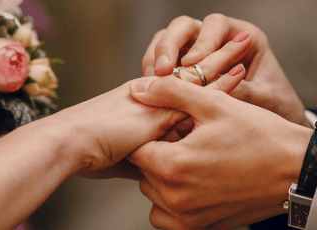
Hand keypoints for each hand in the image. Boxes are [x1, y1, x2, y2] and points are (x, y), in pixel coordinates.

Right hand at [35, 65, 246, 176]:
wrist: (70, 145)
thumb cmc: (88, 153)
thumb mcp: (125, 157)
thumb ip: (145, 158)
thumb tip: (158, 171)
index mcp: (143, 102)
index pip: (179, 85)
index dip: (202, 75)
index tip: (223, 66)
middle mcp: (152, 93)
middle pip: (191, 73)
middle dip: (216, 58)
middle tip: (240, 43)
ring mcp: (158, 97)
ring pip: (197, 75)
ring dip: (223, 61)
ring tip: (246, 45)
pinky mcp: (162, 105)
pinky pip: (197, 91)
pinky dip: (220, 83)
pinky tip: (240, 73)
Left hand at [128, 77, 313, 228]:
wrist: (298, 169)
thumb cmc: (260, 134)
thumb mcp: (215, 104)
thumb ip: (171, 93)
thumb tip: (138, 89)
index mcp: (173, 166)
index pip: (136, 150)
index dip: (153, 134)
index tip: (175, 126)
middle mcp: (176, 198)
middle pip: (144, 175)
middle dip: (159, 156)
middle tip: (188, 141)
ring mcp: (191, 218)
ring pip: (155, 198)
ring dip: (165, 181)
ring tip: (194, 162)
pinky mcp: (205, 228)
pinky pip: (173, 219)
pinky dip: (178, 204)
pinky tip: (200, 183)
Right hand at [142, 14, 309, 126]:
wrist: (273, 131)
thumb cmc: (275, 107)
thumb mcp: (263, 98)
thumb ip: (241, 90)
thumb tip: (213, 89)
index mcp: (242, 36)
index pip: (215, 25)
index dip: (202, 42)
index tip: (193, 63)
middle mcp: (216, 39)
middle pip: (184, 27)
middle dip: (170, 45)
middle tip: (163, 71)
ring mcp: (195, 52)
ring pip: (166, 41)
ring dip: (156, 59)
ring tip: (152, 82)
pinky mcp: (180, 71)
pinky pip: (160, 63)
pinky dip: (153, 75)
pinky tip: (151, 93)